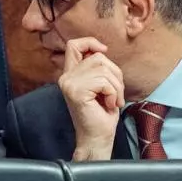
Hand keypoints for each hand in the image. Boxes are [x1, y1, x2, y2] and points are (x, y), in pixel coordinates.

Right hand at [57, 37, 124, 160]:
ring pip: (103, 69)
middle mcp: (66, 77)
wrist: (97, 138)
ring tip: (113, 100)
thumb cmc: (102, 114)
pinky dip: (113, 94)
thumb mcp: (101, 85)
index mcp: (70, 74)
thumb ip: (97, 67)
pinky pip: (104, 82)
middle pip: (98, 57)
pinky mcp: (76, 92)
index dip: (90, 42)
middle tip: (115, 94)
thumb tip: (102, 50)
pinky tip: (109, 105)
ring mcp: (69, 84)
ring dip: (116, 86)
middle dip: (115, 74)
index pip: (73, 45)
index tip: (104, 50)